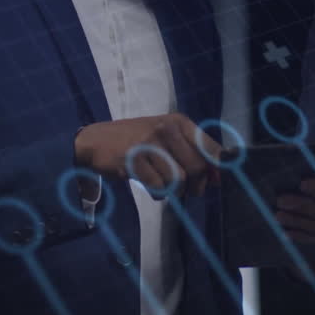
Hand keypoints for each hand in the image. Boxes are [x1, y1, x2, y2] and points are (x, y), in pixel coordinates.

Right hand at [74, 114, 221, 196]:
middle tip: (188, 190)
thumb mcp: (166, 139)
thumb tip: (218, 179)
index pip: (210, 147)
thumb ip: (193, 154)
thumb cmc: (137, 140)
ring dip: (174, 191)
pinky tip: (150, 185)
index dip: (216, 169)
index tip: (214, 181)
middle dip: (196, 186)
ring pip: (178, 180)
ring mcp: (149, 143)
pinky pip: (158, 187)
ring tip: (165, 185)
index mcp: (179, 122)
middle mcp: (167, 129)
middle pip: (197, 167)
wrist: (96, 140)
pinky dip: (158, 193)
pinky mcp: (134, 160)